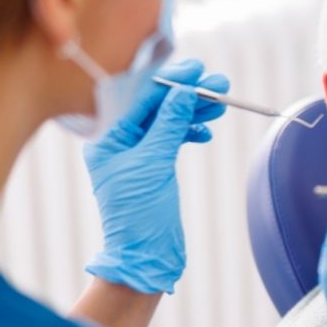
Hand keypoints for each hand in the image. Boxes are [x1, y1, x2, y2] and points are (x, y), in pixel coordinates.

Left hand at [83, 59, 227, 293]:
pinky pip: (171, 140)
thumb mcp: (154, 164)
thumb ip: (169, 125)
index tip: (197, 69)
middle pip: (155, 107)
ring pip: (167, 122)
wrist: (145, 257)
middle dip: (187, 94)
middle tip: (219, 84)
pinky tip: (205, 131)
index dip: (169, 81)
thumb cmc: (139, 215)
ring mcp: (136, 155)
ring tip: (220, 104)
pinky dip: (189, 132)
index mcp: (107, 138)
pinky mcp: (152, 168)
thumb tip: (183, 91)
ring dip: (193, 111)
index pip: (139, 98)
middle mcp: (118, 143)